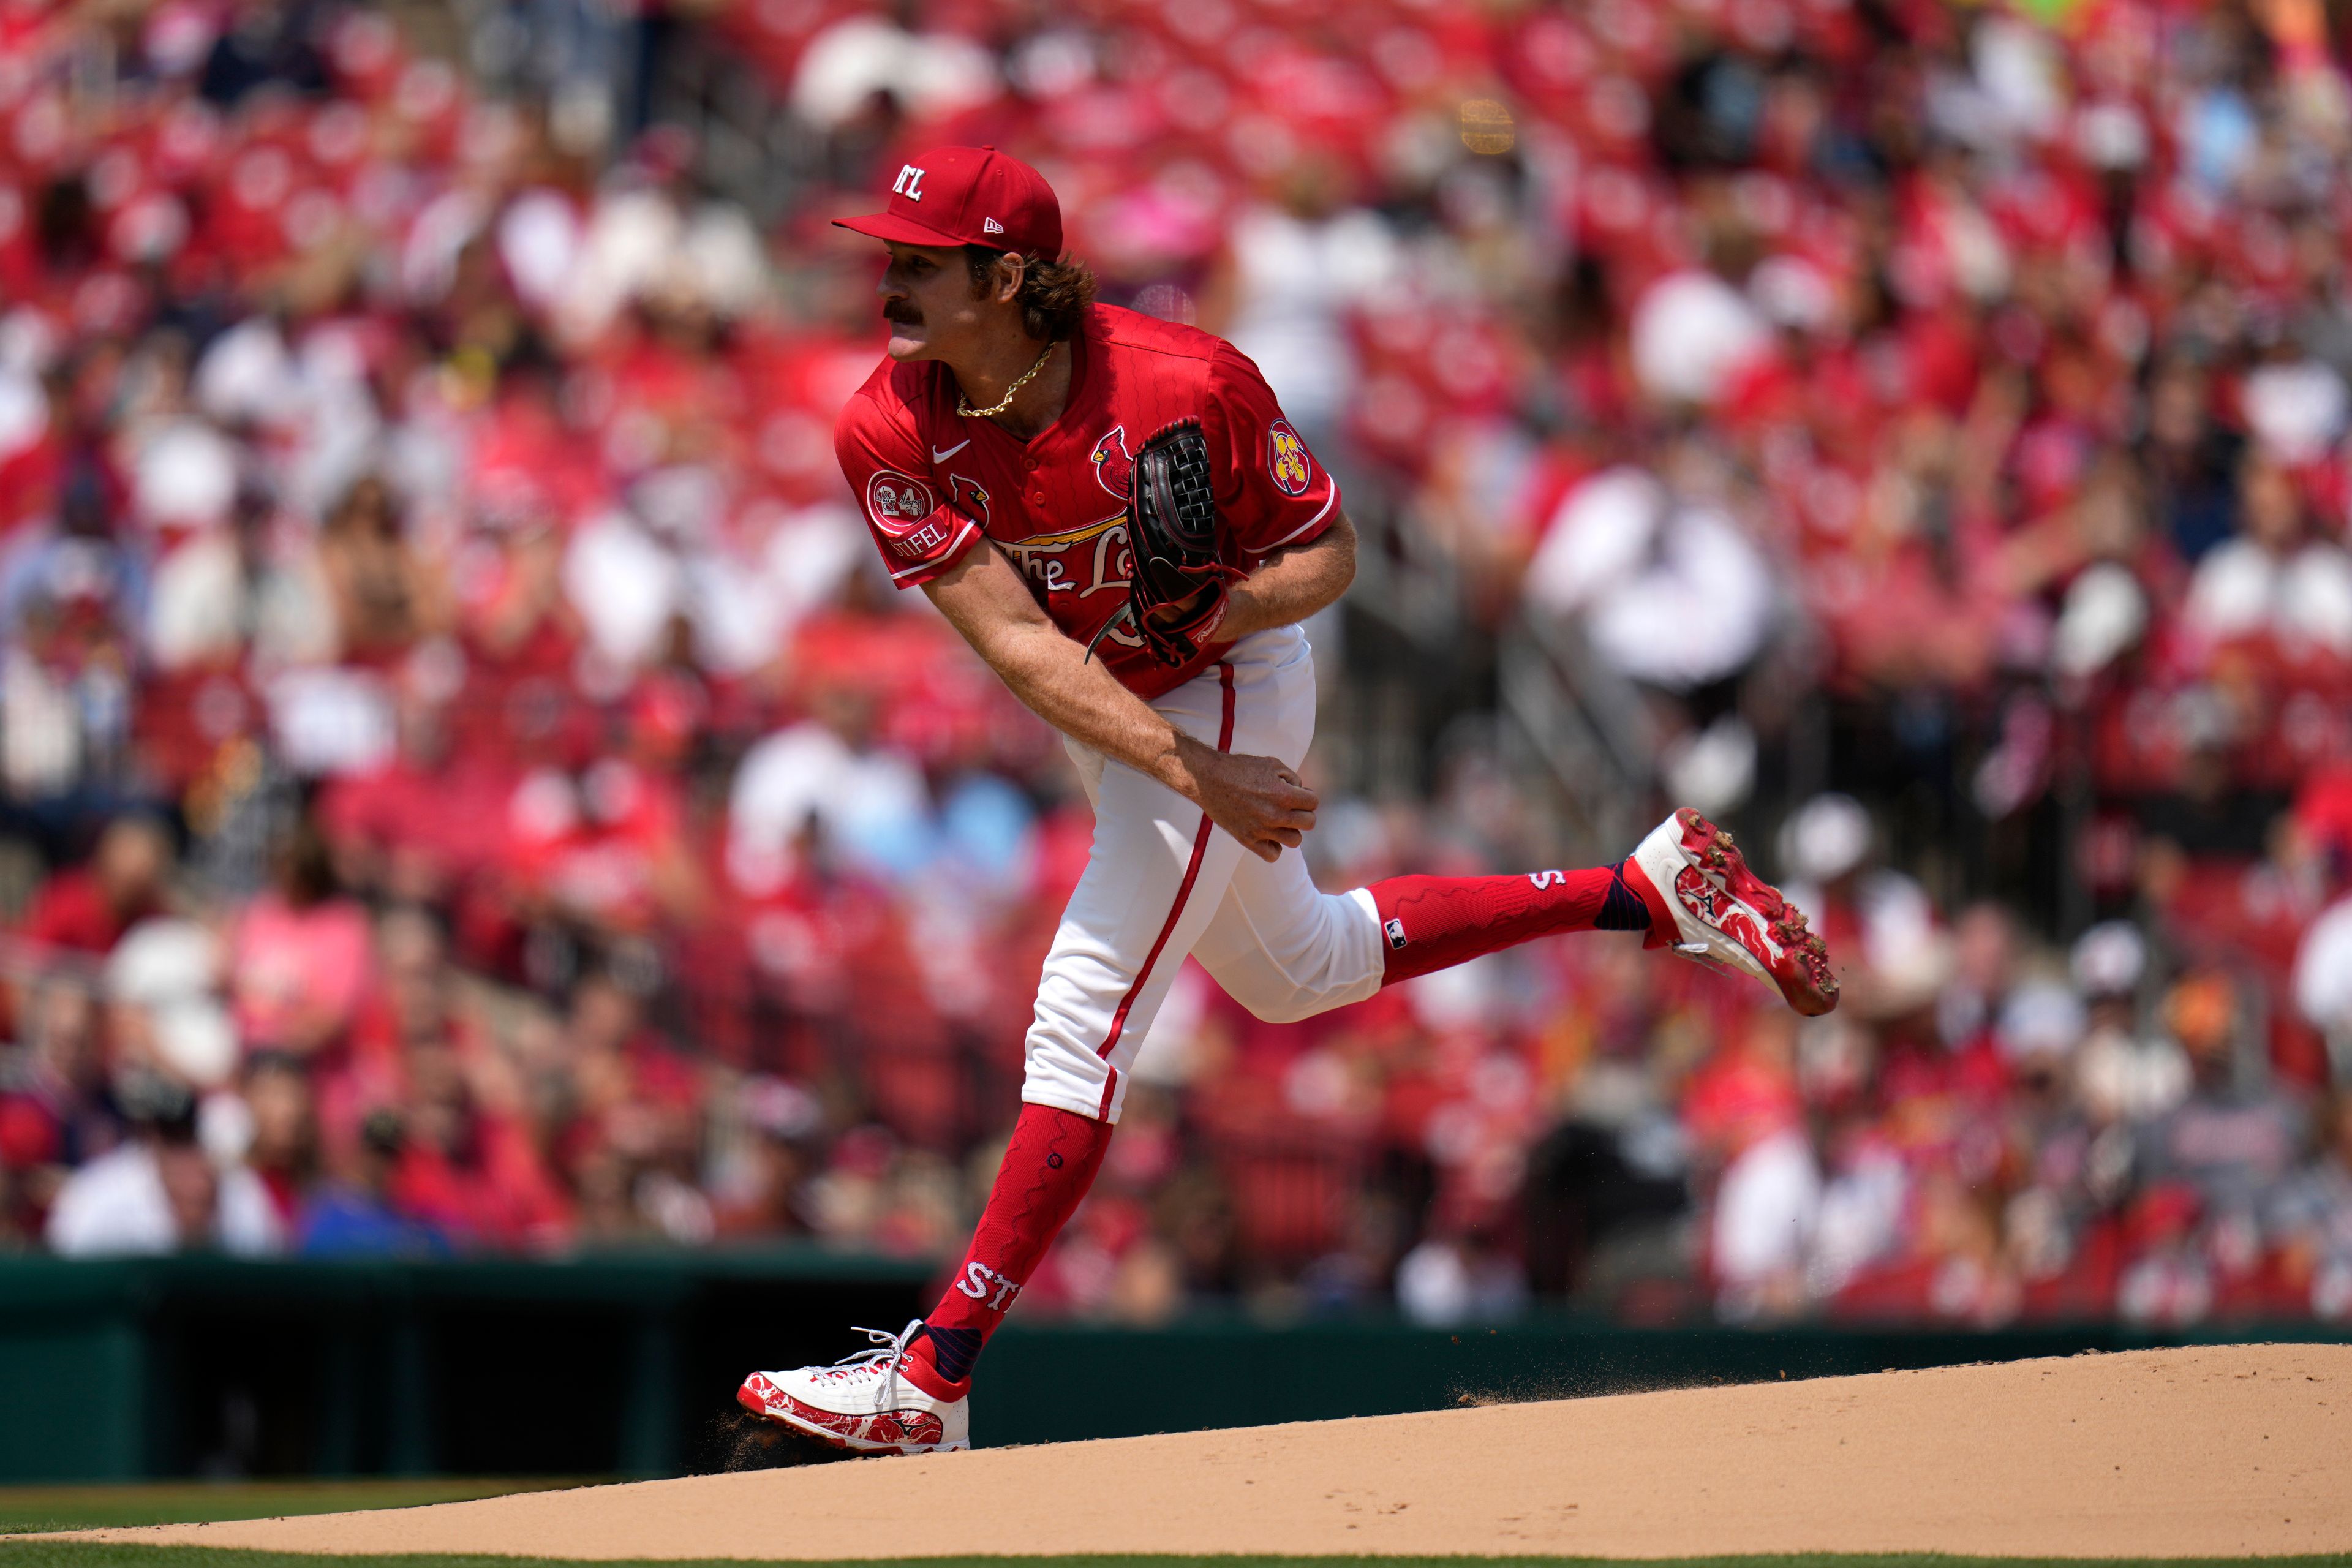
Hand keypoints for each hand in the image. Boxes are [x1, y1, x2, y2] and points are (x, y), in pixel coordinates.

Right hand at [1181, 741, 1317, 860]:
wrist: (1208, 779)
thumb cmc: (1240, 768)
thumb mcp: (1271, 764)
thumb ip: (1292, 778)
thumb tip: (1301, 792)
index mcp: (1283, 795)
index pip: (1314, 802)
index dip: (1307, 796)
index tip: (1297, 793)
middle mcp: (1275, 815)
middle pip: (1309, 823)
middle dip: (1303, 812)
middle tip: (1290, 806)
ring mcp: (1261, 830)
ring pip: (1295, 840)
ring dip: (1291, 829)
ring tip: (1280, 821)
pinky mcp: (1247, 840)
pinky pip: (1273, 855)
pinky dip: (1274, 846)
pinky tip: (1269, 834)